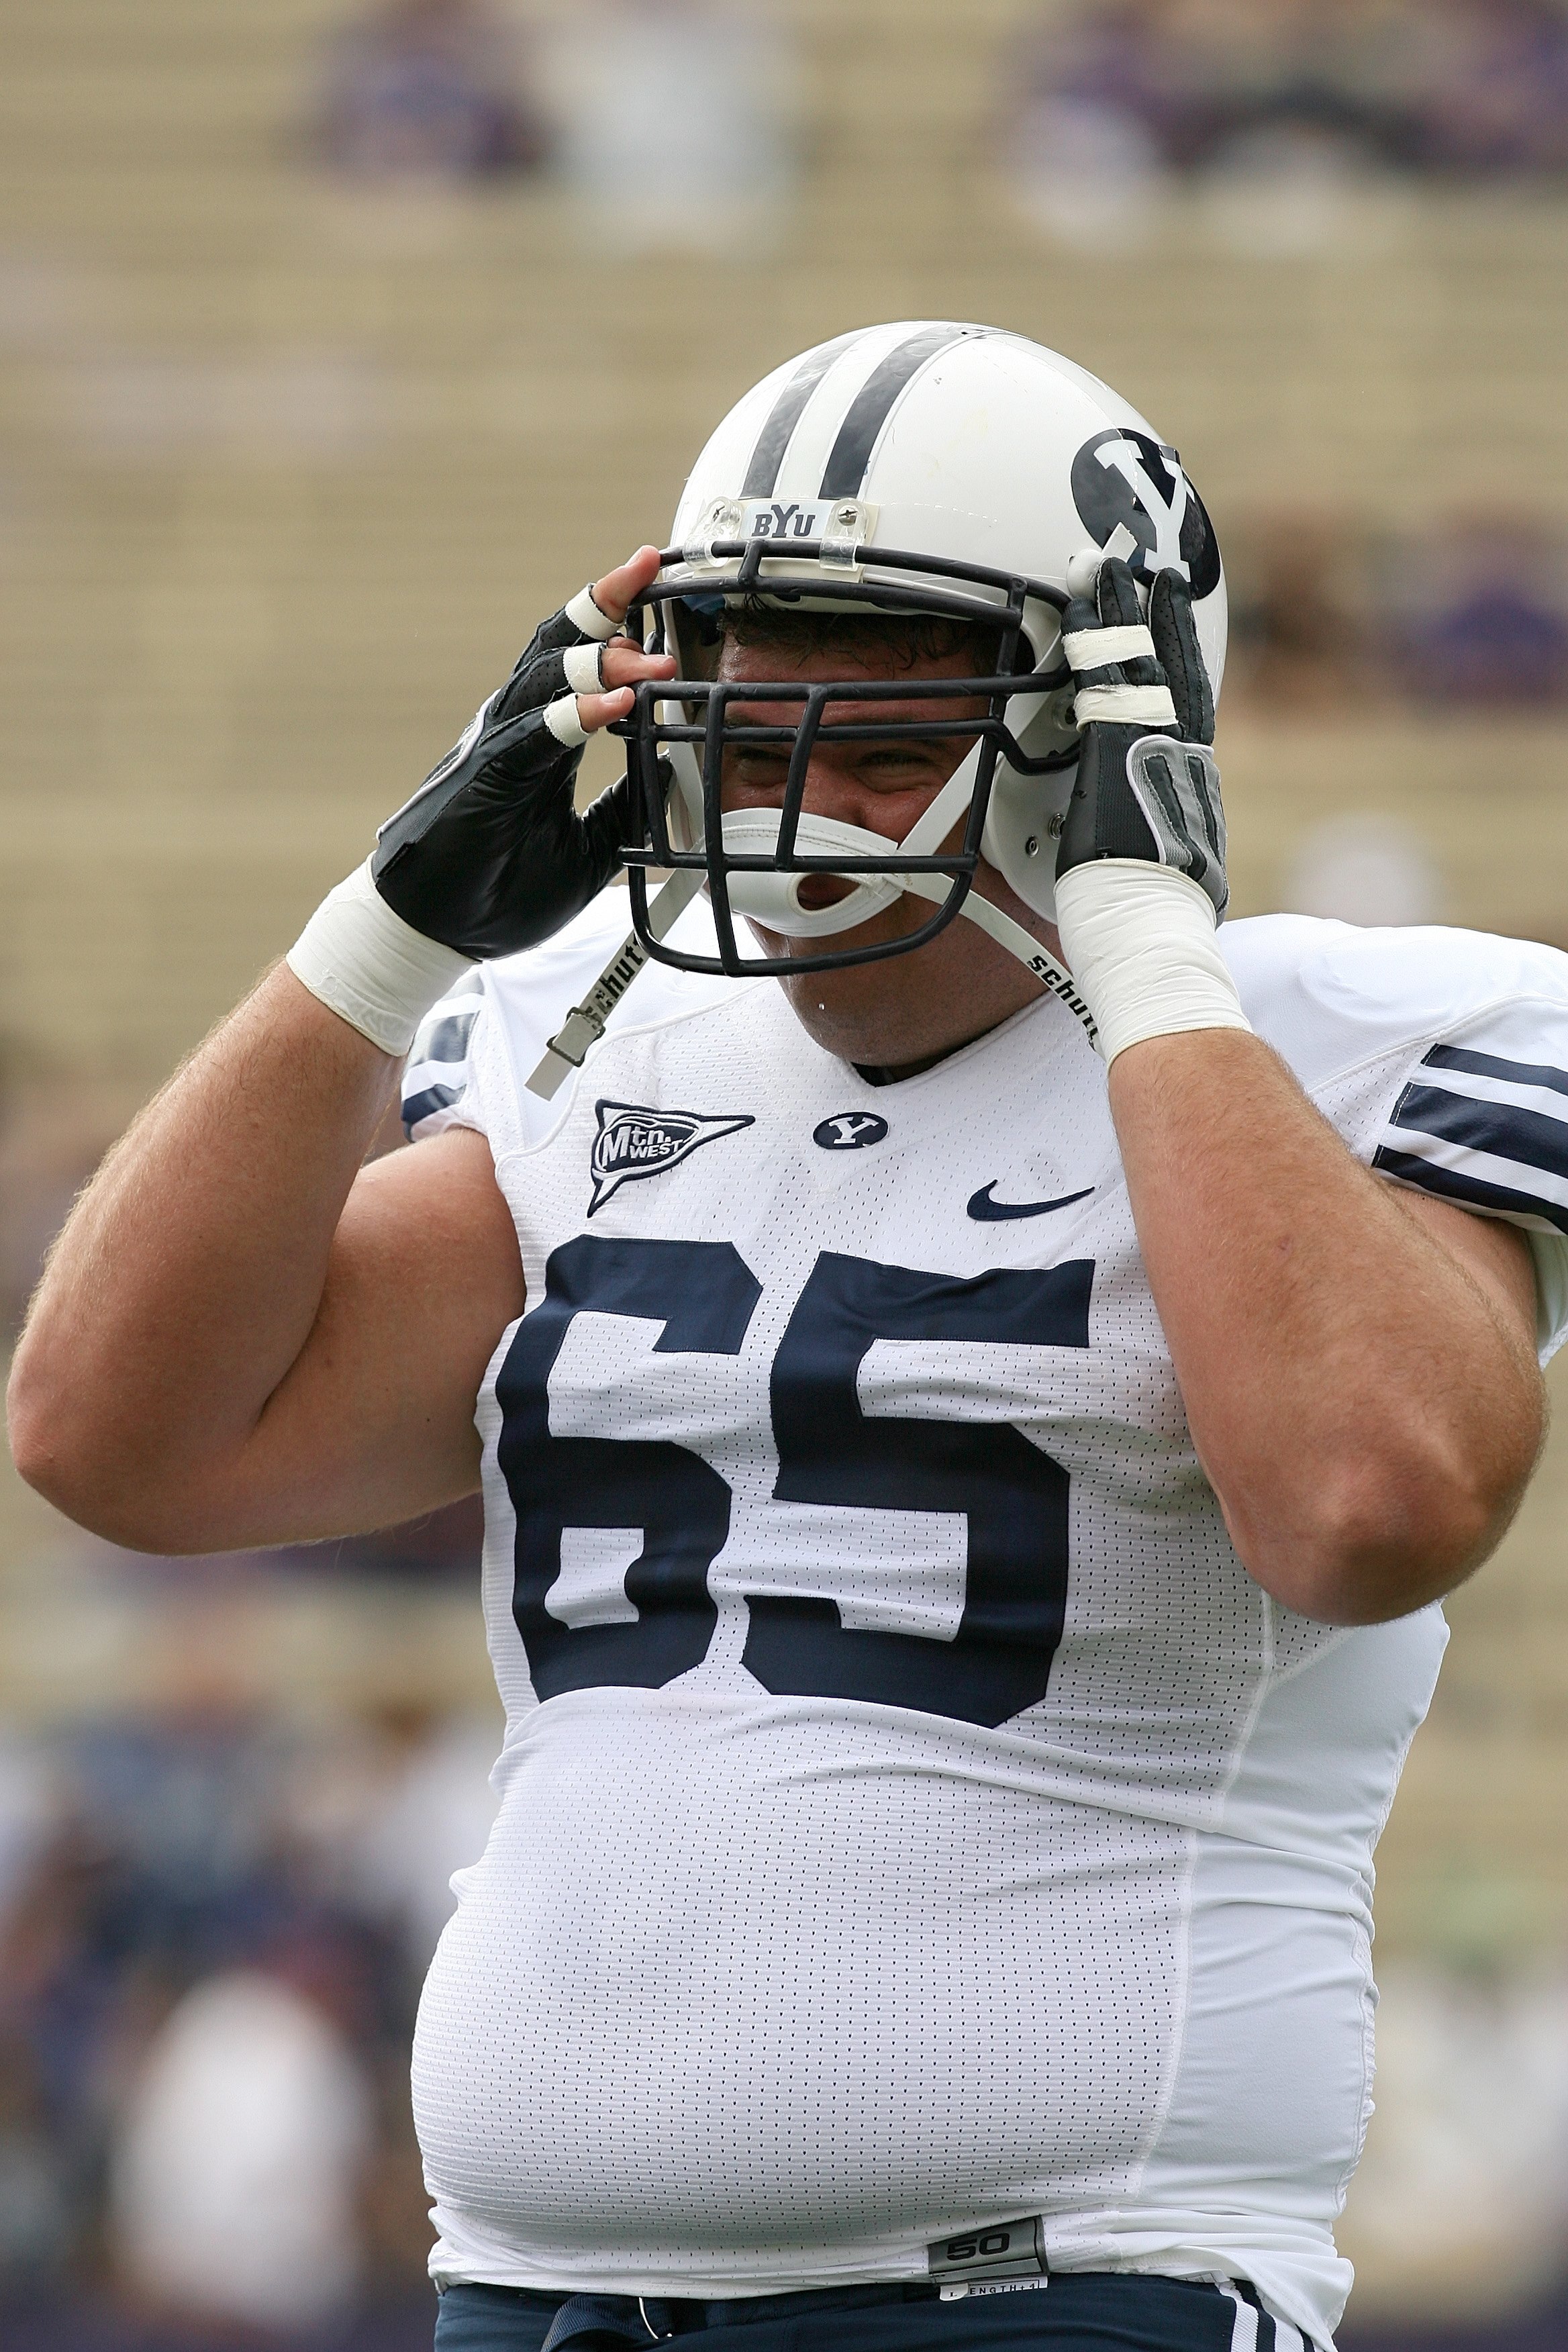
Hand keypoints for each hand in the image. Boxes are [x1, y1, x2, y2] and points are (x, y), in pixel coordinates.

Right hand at [370, 547, 675, 959]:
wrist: (434, 933)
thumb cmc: (498, 890)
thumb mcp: (589, 851)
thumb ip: (625, 807)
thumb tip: (671, 773)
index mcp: (541, 738)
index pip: (582, 662)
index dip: (617, 619)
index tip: (659, 584)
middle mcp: (518, 728)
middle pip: (561, 644)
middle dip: (606, 602)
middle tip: (651, 565)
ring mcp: (498, 747)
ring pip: (546, 677)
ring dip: (604, 659)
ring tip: (655, 651)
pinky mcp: (487, 778)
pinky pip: (535, 736)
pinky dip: (578, 715)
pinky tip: (619, 703)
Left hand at [1056, 555, 1226, 919]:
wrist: (1153, 933)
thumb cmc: (1157, 921)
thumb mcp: (1171, 873)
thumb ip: (1167, 848)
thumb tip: (1172, 864)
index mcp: (1193, 781)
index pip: (1187, 705)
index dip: (1181, 658)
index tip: (1175, 622)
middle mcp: (1182, 755)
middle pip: (1172, 667)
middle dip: (1158, 614)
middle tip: (1149, 569)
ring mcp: (1153, 749)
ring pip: (1136, 661)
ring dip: (1116, 607)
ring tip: (1102, 565)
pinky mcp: (1117, 752)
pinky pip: (1101, 681)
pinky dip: (1090, 638)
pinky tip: (1076, 606)